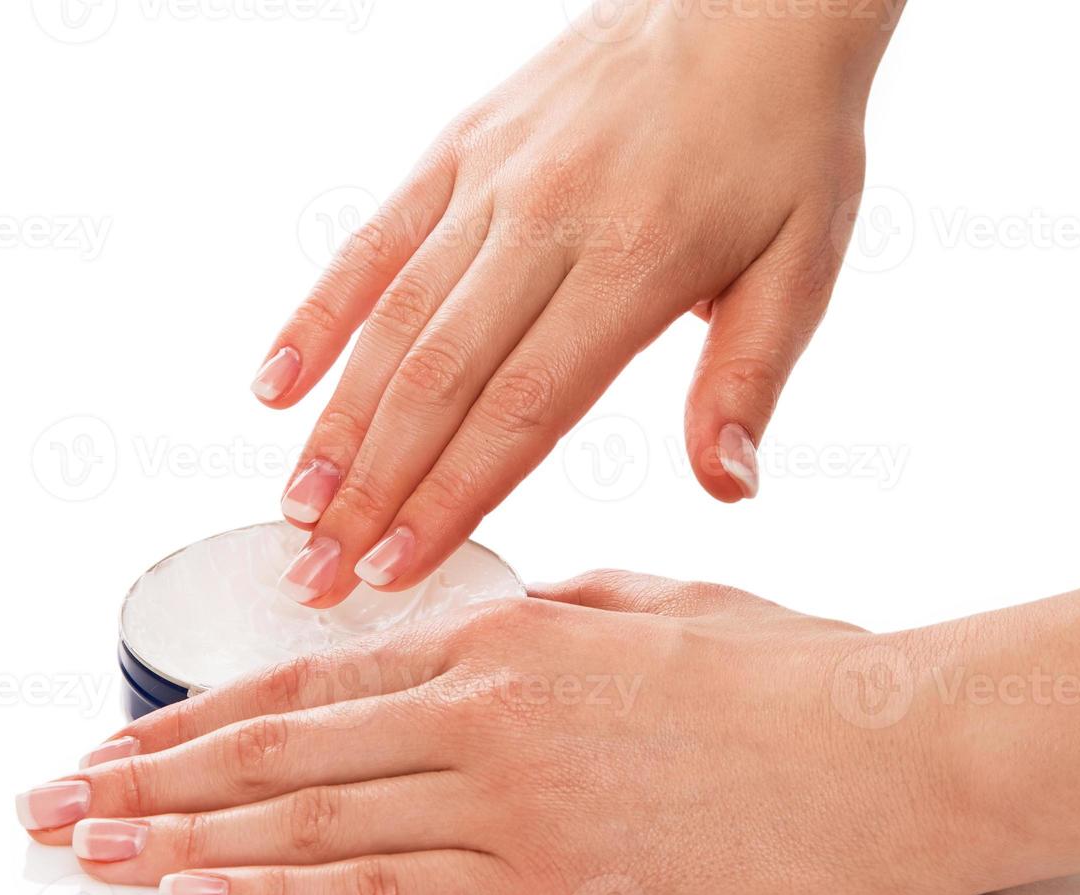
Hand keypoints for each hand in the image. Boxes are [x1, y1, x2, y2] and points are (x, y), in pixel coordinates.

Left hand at [18, 570, 978, 894]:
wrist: (886, 752)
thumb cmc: (777, 673)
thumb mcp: (641, 607)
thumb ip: (536, 621)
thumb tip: (461, 636)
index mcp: (499, 638)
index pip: (306, 682)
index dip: (197, 719)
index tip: (119, 742)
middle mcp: (477, 712)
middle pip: (276, 749)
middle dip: (148, 779)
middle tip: (54, 799)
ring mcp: (503, 802)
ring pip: (302, 816)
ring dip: (178, 836)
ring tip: (86, 848)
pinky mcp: (545, 894)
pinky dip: (277, 894)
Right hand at [255, 2, 903, 605]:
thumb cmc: (783, 135)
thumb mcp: (804, 261)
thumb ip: (750, 379)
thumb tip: (727, 488)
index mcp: (634, 265)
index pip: (522, 409)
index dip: (451, 496)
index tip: (398, 570)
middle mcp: (544, 224)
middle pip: (437, 381)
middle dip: (371, 491)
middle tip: (318, 574)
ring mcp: (489, 182)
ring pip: (392, 321)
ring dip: (336, 424)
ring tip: (296, 508)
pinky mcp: (457, 149)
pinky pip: (373, 241)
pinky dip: (317, 314)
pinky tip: (274, 383)